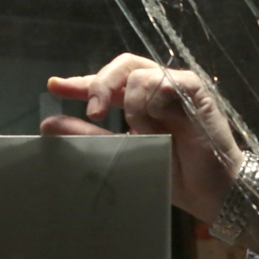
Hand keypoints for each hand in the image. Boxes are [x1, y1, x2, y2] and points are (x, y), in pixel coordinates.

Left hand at [44, 53, 244, 223]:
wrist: (211, 192)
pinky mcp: (196, 91)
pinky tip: (159, 120)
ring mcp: (178, 87)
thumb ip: (90, 137)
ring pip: (140, 74)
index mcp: (141, 102)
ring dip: (133, 101)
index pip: (107, 82)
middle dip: (101, 84)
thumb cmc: (174, 174)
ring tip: (142, 129)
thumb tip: (48, 124)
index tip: (54, 87)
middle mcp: (159, 89)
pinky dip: (156, 99)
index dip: (81, 82)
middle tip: (94, 112)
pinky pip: (166, 80)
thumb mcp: (124, 153)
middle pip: (123, 65)